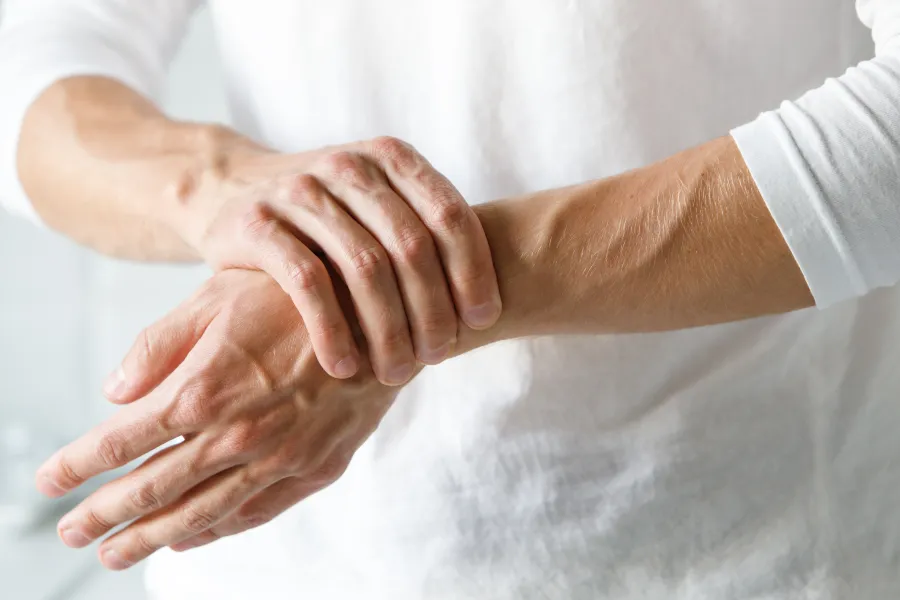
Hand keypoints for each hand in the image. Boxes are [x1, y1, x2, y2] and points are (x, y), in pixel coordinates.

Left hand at [39, 270, 403, 568]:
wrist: (386, 311)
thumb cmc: (297, 295)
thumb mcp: (219, 296)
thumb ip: (161, 344)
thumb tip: (114, 392)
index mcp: (204, 389)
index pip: (121, 441)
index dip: (77, 464)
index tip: (47, 481)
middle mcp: (237, 435)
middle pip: (153, 489)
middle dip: (104, 516)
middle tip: (71, 534)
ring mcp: (280, 459)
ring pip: (202, 514)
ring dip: (152, 538)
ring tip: (118, 555)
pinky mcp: (317, 468)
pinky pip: (256, 512)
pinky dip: (218, 531)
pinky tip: (193, 540)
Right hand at [143, 134, 499, 387]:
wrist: (233, 192)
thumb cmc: (328, 217)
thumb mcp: (379, 208)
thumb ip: (427, 234)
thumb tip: (489, 308)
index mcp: (391, 157)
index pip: (450, 215)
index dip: (474, 271)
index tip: (482, 321)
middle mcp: (349, 165)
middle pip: (411, 247)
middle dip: (432, 312)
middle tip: (436, 358)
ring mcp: (300, 191)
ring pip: (364, 267)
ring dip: (387, 331)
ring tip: (395, 372)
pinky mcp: (257, 223)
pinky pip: (308, 284)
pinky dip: (332, 331)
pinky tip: (344, 368)